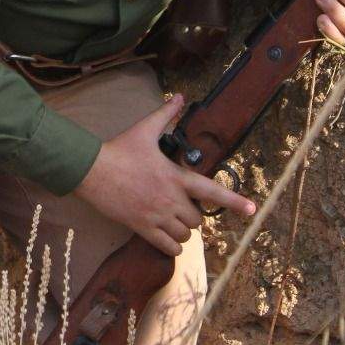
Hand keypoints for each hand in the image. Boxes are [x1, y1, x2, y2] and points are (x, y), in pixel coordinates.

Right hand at [73, 95, 255, 256]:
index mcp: (176, 177)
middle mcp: (171, 200)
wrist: (92, 170)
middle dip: (193, 214)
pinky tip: (169, 238)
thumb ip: (165, 114)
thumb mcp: (144, 129)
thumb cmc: (120, 149)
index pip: (212, 191)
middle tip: (182, 206)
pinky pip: (168, 247)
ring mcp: (157, 216)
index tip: (252, 210)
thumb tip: (179, 97)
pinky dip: (172, 246)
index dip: (235, 202)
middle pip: (198, 219)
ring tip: (175, 221)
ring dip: (183, 230)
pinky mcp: (142, 228)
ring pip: (185, 234)